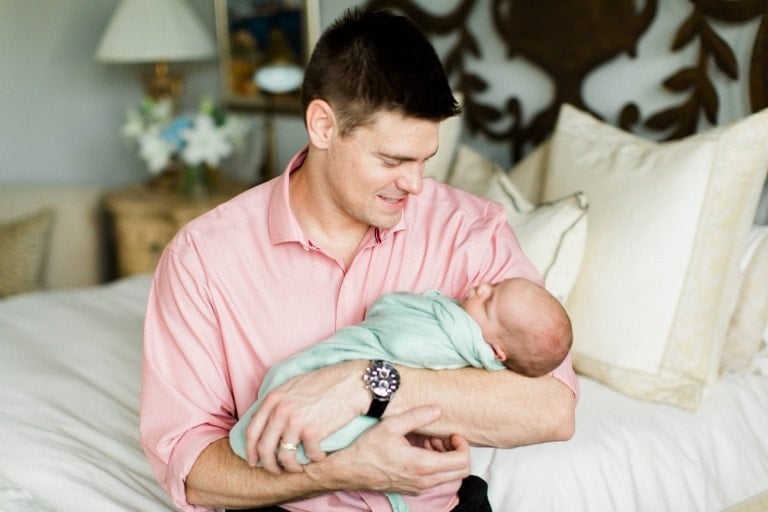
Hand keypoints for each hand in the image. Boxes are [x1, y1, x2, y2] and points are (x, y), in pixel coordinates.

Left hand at [245, 361, 367, 472]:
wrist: (353, 381)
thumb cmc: (327, 382)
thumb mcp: (295, 386)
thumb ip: (279, 402)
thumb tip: (267, 422)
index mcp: (274, 398)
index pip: (252, 430)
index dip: (250, 450)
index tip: (254, 460)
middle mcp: (281, 410)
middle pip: (264, 448)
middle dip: (268, 465)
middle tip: (276, 471)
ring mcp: (296, 421)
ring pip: (284, 457)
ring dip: (291, 467)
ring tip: (299, 467)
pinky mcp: (314, 431)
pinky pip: (309, 455)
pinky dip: (316, 459)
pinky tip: (321, 455)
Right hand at [332, 405, 470, 494]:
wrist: (349, 470)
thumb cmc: (368, 448)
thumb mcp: (391, 425)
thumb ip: (417, 416)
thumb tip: (438, 409)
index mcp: (423, 466)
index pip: (463, 461)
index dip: (462, 445)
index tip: (449, 433)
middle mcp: (425, 481)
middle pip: (461, 472)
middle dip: (456, 452)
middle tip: (440, 437)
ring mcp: (419, 488)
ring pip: (449, 476)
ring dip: (445, 458)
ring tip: (427, 442)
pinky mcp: (413, 489)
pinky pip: (435, 479)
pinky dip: (435, 464)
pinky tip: (419, 450)